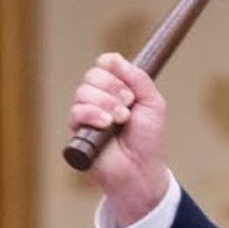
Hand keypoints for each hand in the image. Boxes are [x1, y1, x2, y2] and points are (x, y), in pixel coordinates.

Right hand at [69, 53, 169, 227]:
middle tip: (128, 106)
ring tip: (120, 119)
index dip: (116, 71)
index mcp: (118, 90)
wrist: (142, 169)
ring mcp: (87, 115)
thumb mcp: (153, 103)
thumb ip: (138, 78)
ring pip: (83, 92)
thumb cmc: (149, 139)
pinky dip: (93, 115)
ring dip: (106, 103)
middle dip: (113, 88)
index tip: (130, 88)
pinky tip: (106, 125)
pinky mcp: (77, 131)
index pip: (105, 65)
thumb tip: (113, 58)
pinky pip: (76, 111)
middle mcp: (100, 99)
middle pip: (92, 75)